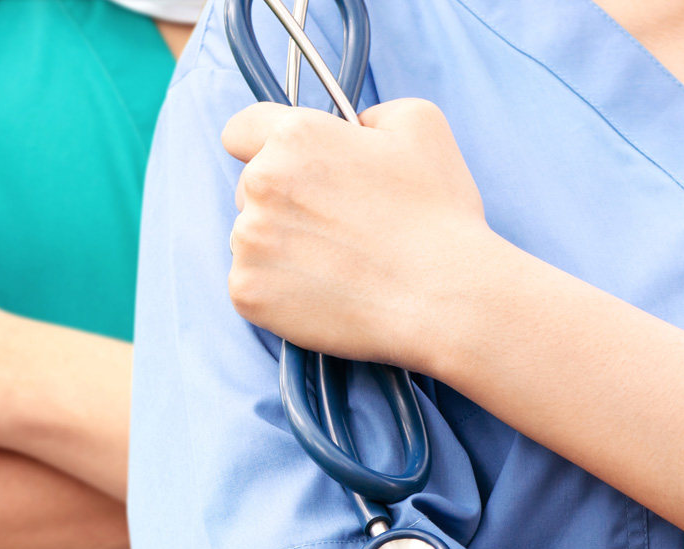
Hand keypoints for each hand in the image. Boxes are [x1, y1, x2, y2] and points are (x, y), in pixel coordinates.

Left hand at [222, 99, 509, 372]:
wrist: (442, 299)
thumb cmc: (436, 214)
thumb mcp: (421, 125)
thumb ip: (370, 114)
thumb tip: (352, 128)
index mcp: (295, 137)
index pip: (241, 130)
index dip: (262, 145)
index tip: (286, 166)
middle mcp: (261, 183)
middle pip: (249, 188)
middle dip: (282, 201)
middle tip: (335, 225)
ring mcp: (248, 241)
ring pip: (250, 238)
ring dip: (279, 247)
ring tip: (336, 263)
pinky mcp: (246, 292)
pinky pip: (250, 284)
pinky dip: (278, 290)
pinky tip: (323, 291)